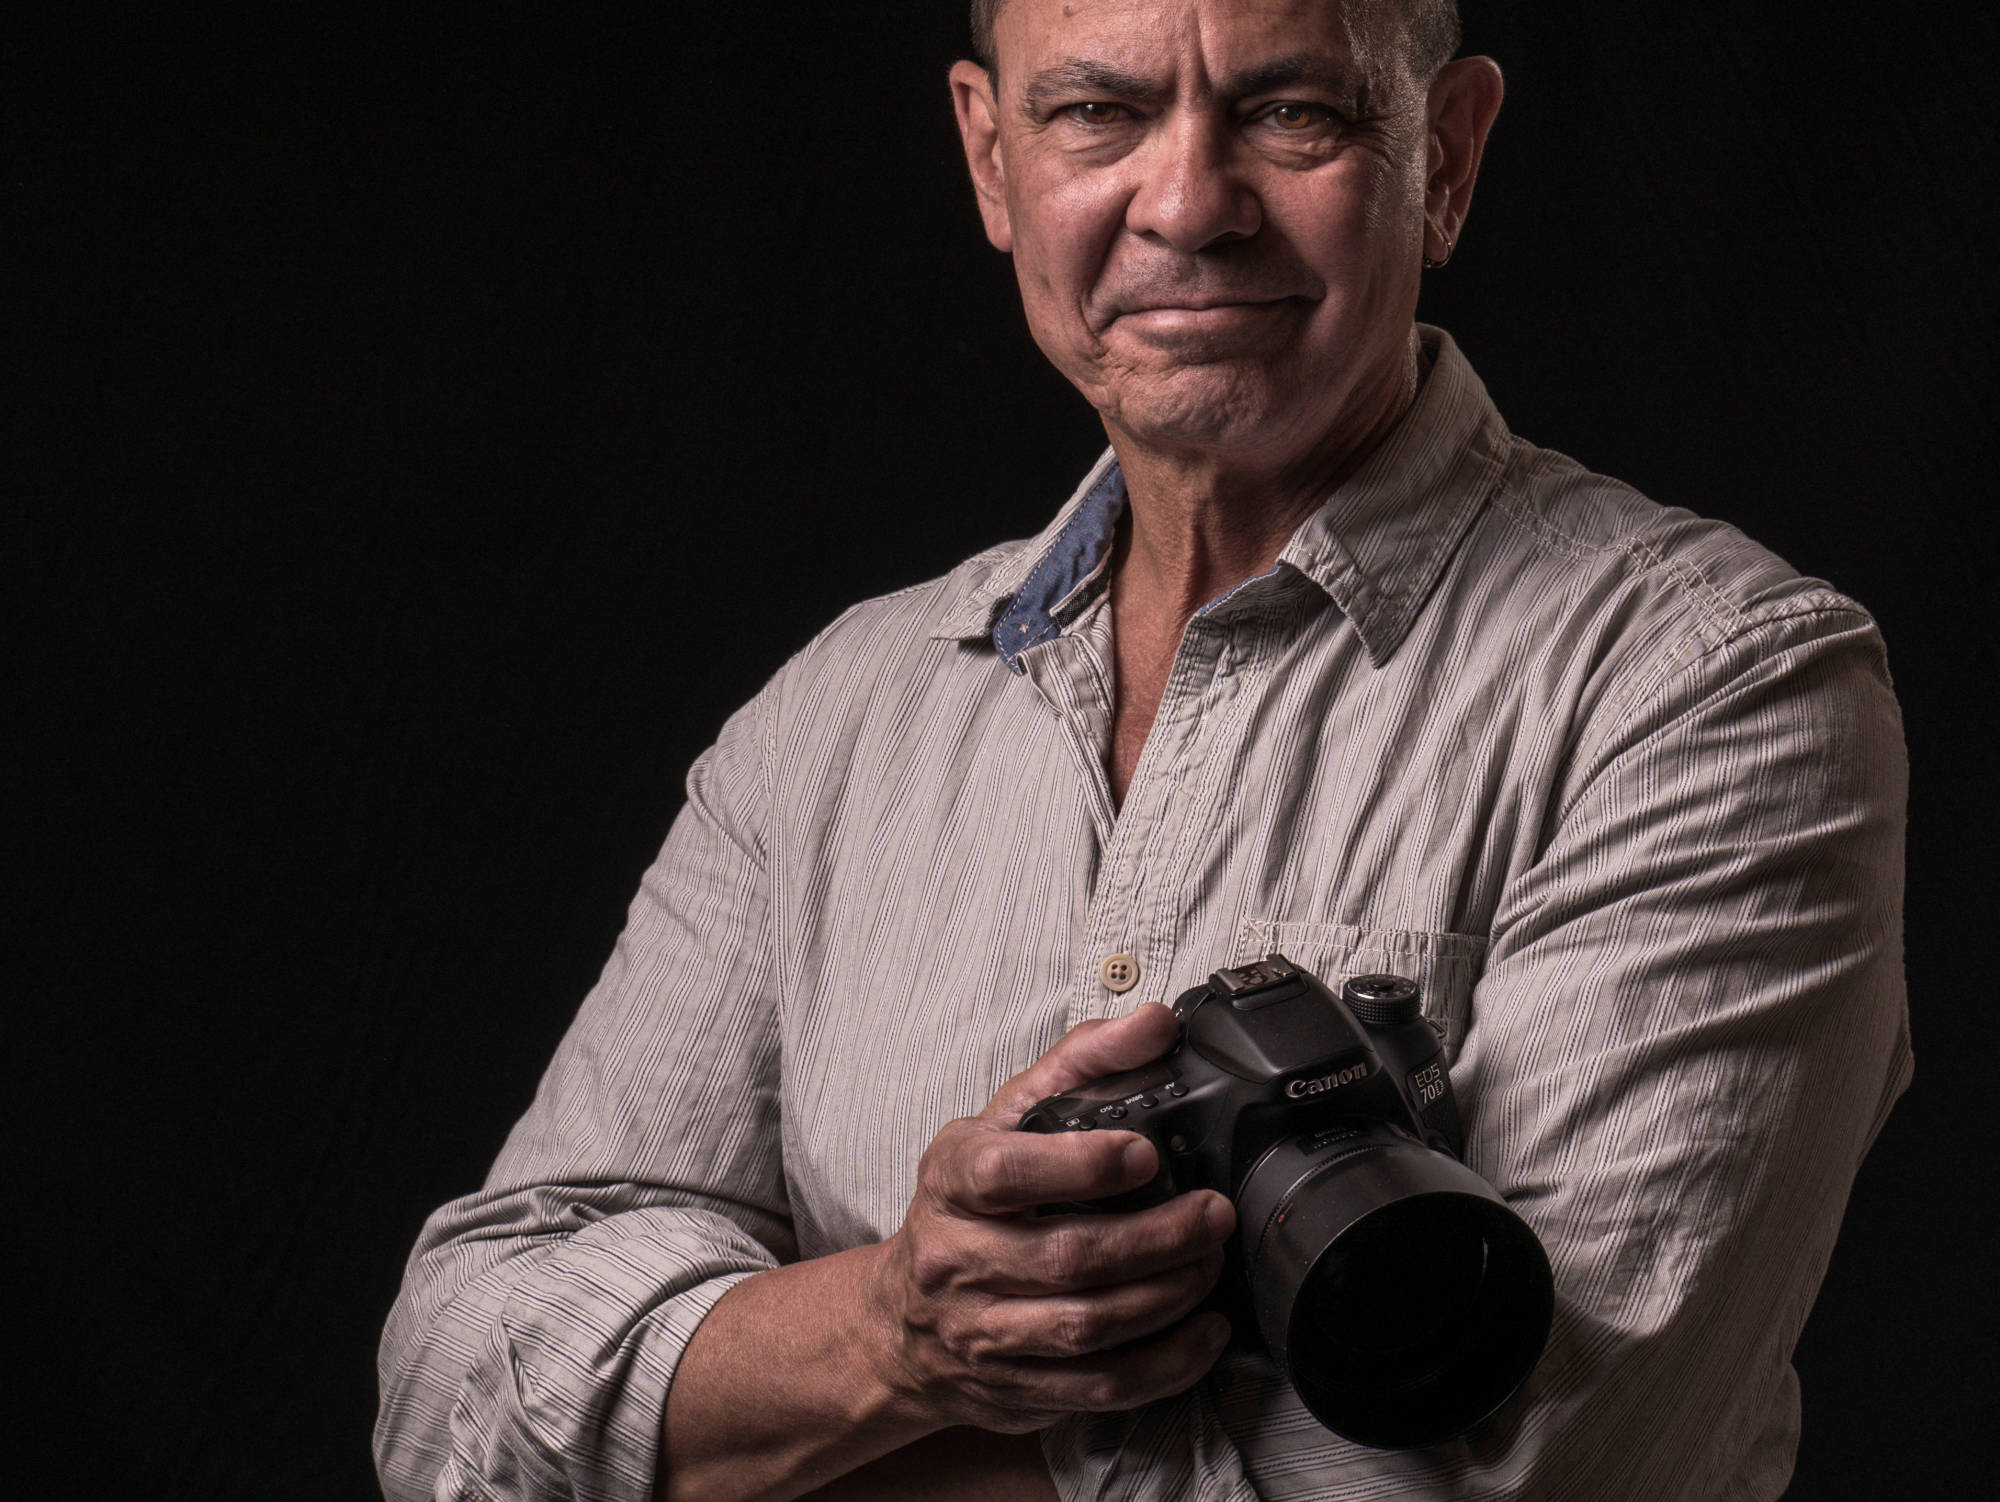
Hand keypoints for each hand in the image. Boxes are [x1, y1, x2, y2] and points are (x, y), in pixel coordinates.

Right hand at [865, 1003, 1236, 1432]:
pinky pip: (1101, 1387)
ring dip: (1166, 1297)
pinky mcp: (1014, 1388)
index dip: (1080, 1166)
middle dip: (1155, 1238)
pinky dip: (1165, 1364)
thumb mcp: (1005, 1119)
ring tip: (1210, 1262)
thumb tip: (1152, 1023)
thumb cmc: (969, 1202)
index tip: (1144, 1153)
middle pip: (1065, 1258)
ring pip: (1086, 1327)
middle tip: (1212, 1214)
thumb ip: (1080, 1063)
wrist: (900, 1319)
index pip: (1005, 1174)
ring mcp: (982, 1331)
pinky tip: (1203, 1331)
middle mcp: (956, 1260)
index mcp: (952, 1181)